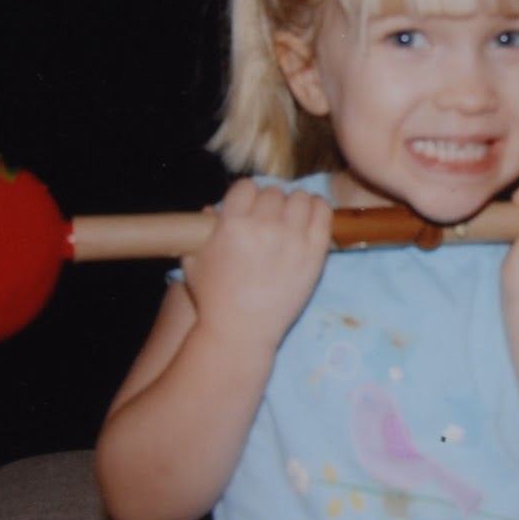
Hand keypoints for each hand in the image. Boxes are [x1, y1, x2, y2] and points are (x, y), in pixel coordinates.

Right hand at [182, 179, 332, 348]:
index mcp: (232, 224)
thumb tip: (211, 210)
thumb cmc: (213, 300)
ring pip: (300, 198)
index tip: (248, 208)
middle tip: (269, 220)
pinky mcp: (314, 254)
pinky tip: (311, 217)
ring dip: (294, 205)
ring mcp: (292, 240)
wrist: (240, 333)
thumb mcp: (194, 262)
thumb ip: (201, 232)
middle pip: (274, 192)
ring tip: (291, 219)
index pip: (246, 186)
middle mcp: (263, 226)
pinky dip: (318, 209)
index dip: (247, 196)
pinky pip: (323, 214)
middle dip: (269, 203)